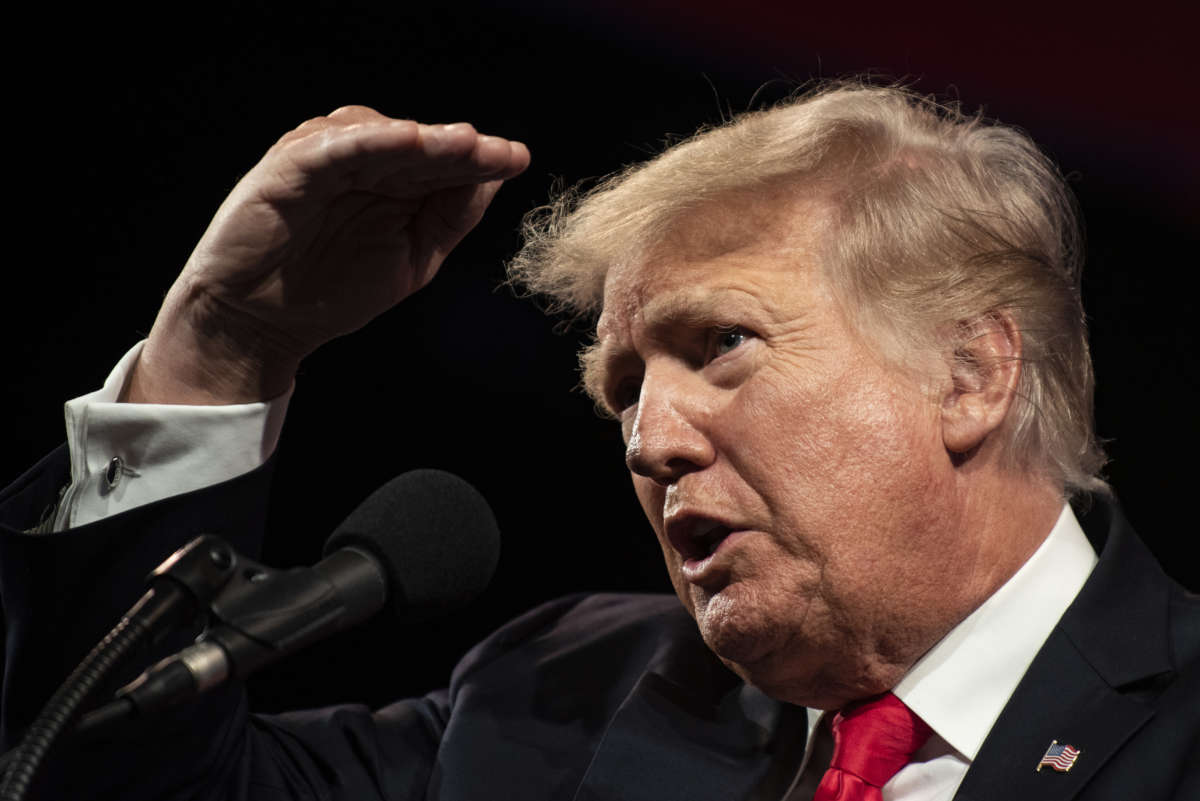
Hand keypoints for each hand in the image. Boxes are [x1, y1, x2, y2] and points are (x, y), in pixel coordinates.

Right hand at [124, 106, 529, 403]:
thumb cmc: (334, 289)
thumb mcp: (412, 258)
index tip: (517, 159)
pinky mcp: (287, 169)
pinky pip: (329, 149)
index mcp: (393, 180)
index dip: (481, 158)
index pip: (443, 161)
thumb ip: (450, 218)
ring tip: (462, 142)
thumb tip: (494, 179)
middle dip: (460, 147)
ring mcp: (324, 161)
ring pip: (378, 137)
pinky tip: (401, 139)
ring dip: (421, 137)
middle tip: (498, 151)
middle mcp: (361, 162)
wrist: (263, 323)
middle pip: (418, 144)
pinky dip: (364, 140)